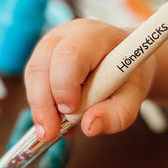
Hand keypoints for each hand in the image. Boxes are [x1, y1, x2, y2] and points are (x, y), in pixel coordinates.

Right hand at [24, 18, 155, 141]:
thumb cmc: (130, 72)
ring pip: (32, 74)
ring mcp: (50, 43)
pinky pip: (32, 82)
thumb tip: (89, 127)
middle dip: (42, 103)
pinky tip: (54, 119)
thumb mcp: (135, 95)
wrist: (126, 57)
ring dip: (39, 107)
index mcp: (94, 36)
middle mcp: (66, 34)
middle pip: (41, 64)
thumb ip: (118, 113)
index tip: (71, 110)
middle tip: (49, 133)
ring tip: (52, 130)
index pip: (69, 55)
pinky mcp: (42, 58)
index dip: (64, 85)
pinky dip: (40, 105)